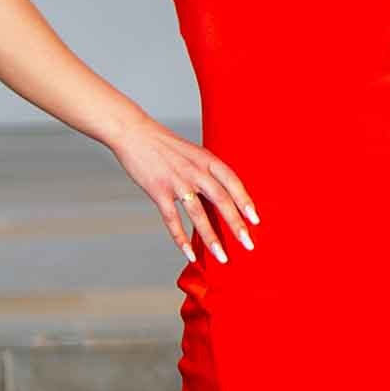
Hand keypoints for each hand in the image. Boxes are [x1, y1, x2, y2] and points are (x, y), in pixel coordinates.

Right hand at [111, 113, 257, 266]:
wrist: (134, 133)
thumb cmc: (165, 146)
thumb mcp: (193, 153)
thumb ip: (207, 173)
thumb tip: (223, 197)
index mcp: (207, 159)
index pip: (233, 182)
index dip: (245, 201)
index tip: (256, 220)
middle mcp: (195, 170)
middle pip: (221, 200)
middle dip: (236, 225)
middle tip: (248, 244)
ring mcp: (176, 181)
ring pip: (198, 214)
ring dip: (211, 238)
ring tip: (221, 257)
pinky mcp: (158, 191)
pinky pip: (172, 219)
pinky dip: (180, 238)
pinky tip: (189, 254)